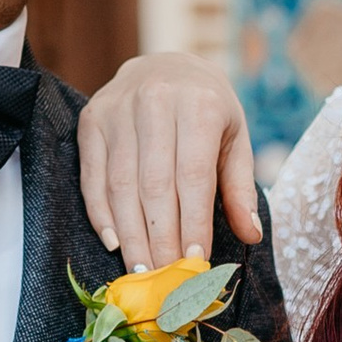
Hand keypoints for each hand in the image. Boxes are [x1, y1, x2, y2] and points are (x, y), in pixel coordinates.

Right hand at [78, 53, 260, 269]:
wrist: (167, 63)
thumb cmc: (208, 109)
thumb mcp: (235, 138)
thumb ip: (240, 187)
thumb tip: (250, 235)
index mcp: (199, 105)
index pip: (194, 176)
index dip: (193, 222)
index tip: (195, 260)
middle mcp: (156, 102)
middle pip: (154, 185)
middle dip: (160, 237)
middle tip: (165, 277)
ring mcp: (118, 110)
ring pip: (121, 185)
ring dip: (131, 234)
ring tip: (142, 269)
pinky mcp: (92, 120)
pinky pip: (93, 175)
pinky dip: (102, 213)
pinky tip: (115, 242)